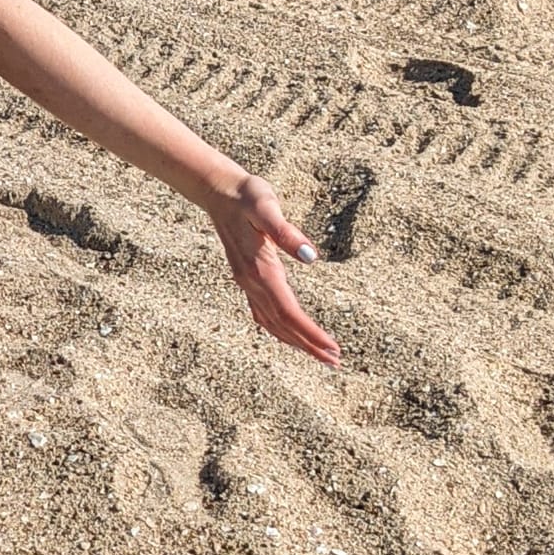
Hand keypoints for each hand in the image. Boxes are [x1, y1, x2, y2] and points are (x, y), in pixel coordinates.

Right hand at [203, 173, 340, 367]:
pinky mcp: (246, 278)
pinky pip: (262, 313)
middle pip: (282, 325)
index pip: (288, 312)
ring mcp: (246, 282)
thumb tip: (310, 257)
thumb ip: (286, 232)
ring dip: (295, 341)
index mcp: (260, 270)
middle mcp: (251, 281)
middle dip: (308, 345)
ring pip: (271, 323)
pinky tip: (288, 335)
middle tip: (335, 362)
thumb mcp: (267, 206)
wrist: (218, 192)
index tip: (332, 348)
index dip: (311, 333)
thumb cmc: (247, 196)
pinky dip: (278, 330)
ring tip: (319, 354)